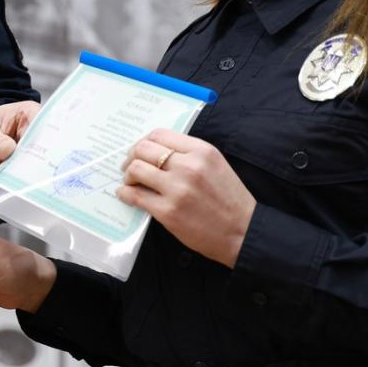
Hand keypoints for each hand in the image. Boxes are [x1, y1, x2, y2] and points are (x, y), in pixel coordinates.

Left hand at [118, 129, 255, 268]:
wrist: (242, 232)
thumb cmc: (230, 200)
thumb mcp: (216, 165)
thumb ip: (189, 154)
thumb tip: (157, 152)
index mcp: (201, 151)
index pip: (160, 134)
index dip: (143, 141)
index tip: (140, 150)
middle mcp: (188, 166)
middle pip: (143, 149)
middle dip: (131, 156)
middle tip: (129, 166)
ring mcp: (177, 189)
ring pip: (136, 169)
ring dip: (128, 175)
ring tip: (131, 182)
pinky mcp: (168, 212)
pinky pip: (135, 196)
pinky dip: (125, 194)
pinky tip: (126, 195)